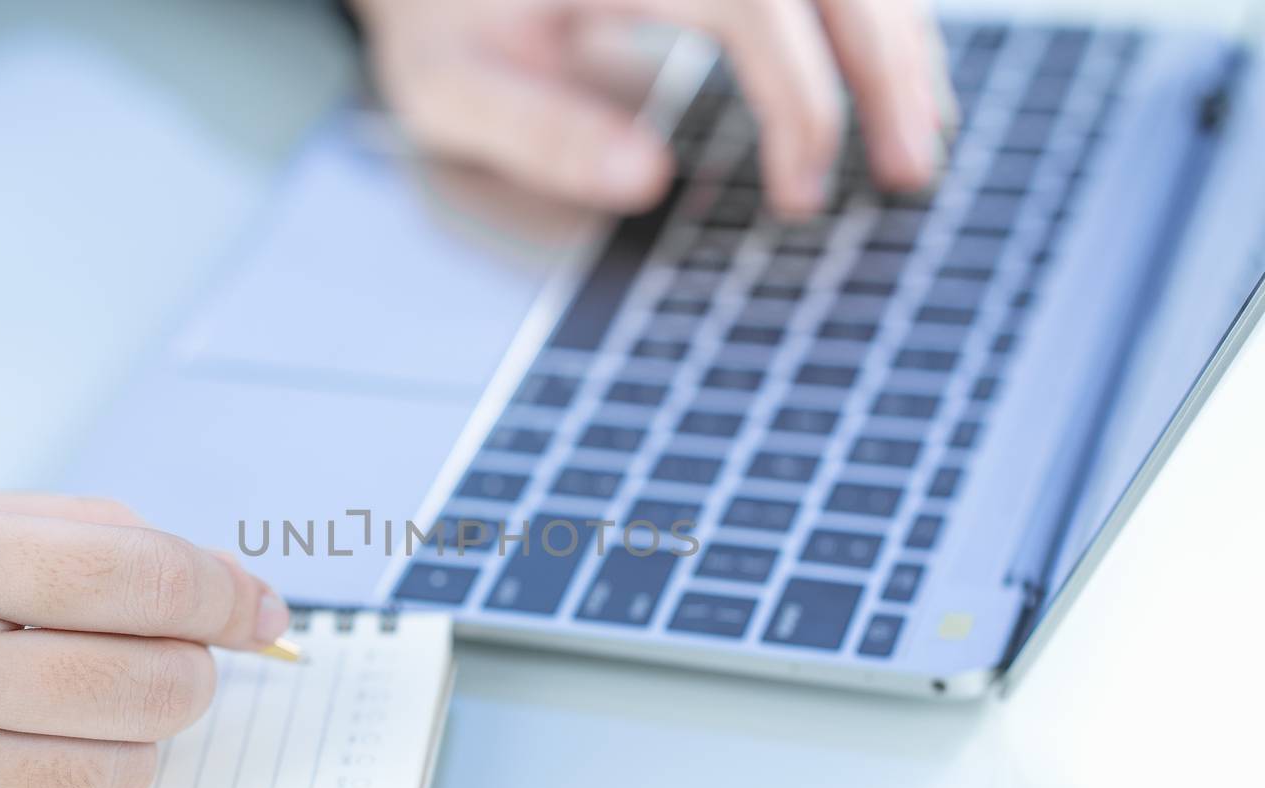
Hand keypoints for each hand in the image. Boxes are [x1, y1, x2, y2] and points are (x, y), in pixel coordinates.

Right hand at [0, 490, 290, 787]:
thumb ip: (54, 530)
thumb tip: (186, 566)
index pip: (143, 580)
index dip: (226, 592)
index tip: (258, 607)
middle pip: (153, 682)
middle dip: (196, 666)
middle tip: (183, 652)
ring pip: (120, 764)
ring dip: (141, 728)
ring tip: (99, 695)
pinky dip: (68, 776)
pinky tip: (25, 739)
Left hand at [351, 0, 950, 216]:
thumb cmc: (438, 11)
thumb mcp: (451, 84)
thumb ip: (541, 133)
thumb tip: (646, 182)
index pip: (753, 3)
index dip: (799, 99)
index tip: (804, 193)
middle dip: (886, 70)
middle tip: (912, 171)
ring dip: (898, 41)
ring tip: (923, 137)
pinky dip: (873, 15)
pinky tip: (894, 73)